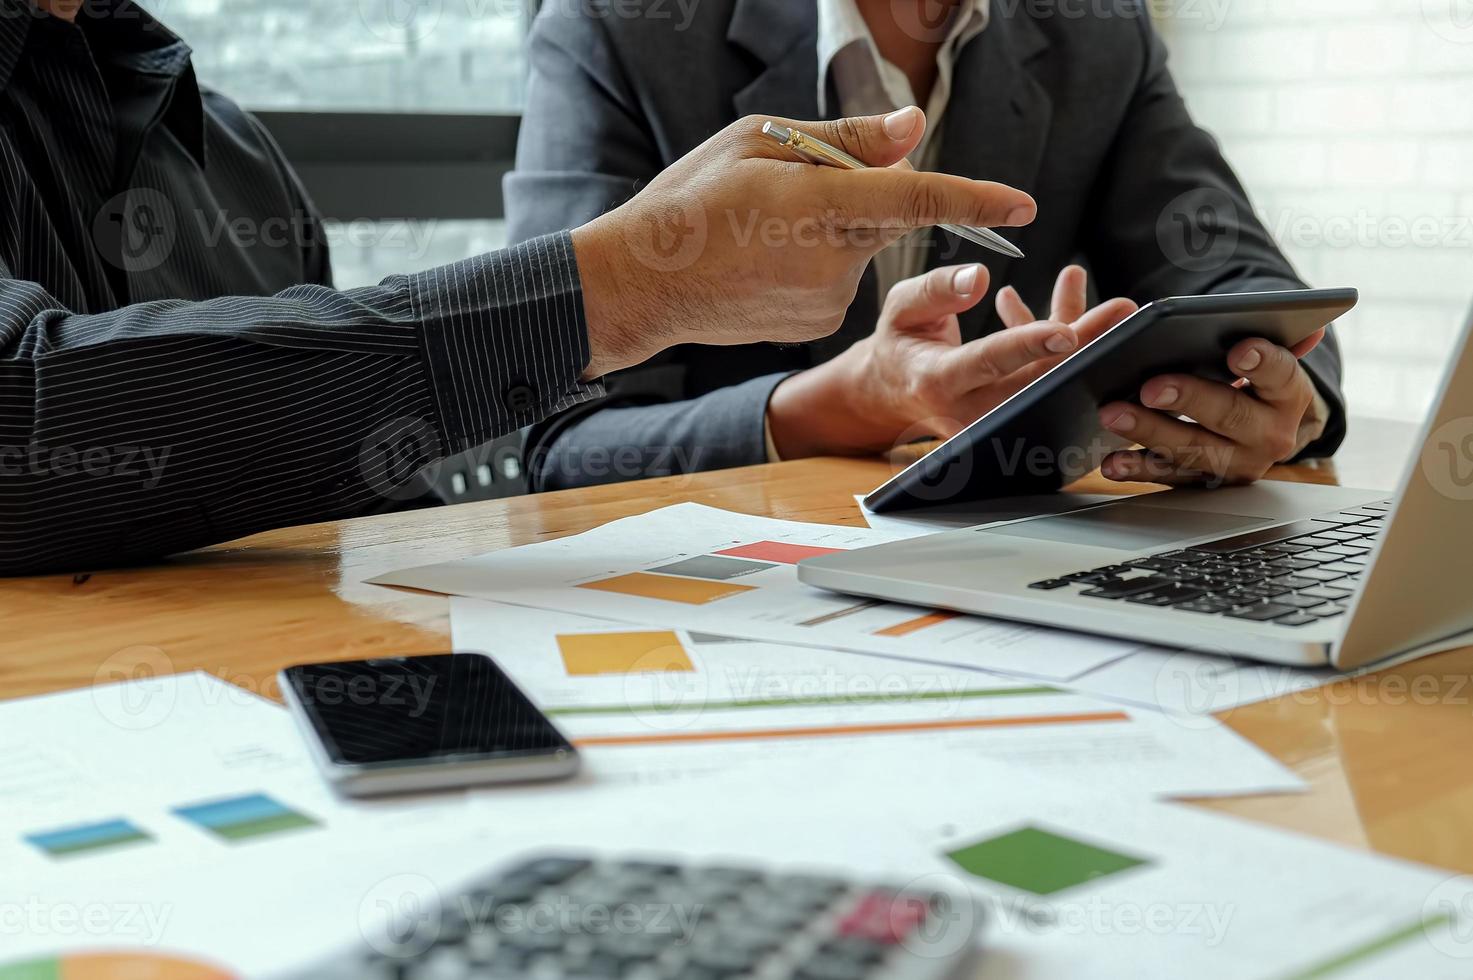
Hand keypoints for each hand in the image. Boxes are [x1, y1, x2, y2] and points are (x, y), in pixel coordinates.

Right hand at [570, 106, 1036, 377]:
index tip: (1024, 205)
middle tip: (787, 191)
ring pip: (860, 247)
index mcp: (817, 203)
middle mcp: (831, 258)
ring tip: (763, 234)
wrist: (644, 283)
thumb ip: (844, 140)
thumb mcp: (758, 143)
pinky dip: (817, 265)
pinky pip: (840, 280)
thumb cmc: (691, 202)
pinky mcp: (818, 323)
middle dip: (861, 193)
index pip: (918, 199)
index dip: (977, 200)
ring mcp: (827, 299)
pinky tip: (766, 265)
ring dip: (832, 230)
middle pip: (887, 214)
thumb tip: (913, 132)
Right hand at [766, 264, 1137, 457]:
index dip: (1030, 346)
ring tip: (1118, 308)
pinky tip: (1076, 309)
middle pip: (1036, 379)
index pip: (989, 362)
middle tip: (1121, 310)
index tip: (1067, 333)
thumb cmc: (900, 342)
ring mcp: (993, 421)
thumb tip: (979, 277)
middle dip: (1083, 343)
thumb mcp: (901, 307)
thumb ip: (936, 289)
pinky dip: (1066, 348)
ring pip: (1049, 381)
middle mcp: (968, 409)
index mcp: (937, 380)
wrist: (893, 391)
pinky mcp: (1012, 418)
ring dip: (1086, 344)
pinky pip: (1047, 382)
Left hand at [1097, 329, 1328, 485]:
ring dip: (1149, 432)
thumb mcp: (1272, 362)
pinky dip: (1137, 469)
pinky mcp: (1205, 482)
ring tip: (1114, 414)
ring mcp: (1236, 464)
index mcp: (1289, 397)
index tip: (1238, 351)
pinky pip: (1169, 477)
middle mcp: (1268, 435)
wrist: (1260, 434)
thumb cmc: (1255, 384)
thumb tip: (1311, 325)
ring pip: (1192, 449)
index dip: (1262, 363)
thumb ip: (1280, 340)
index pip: (1282, 375)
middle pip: (1228, 415)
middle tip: (1150, 386)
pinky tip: (1111, 462)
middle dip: (1188, 399)